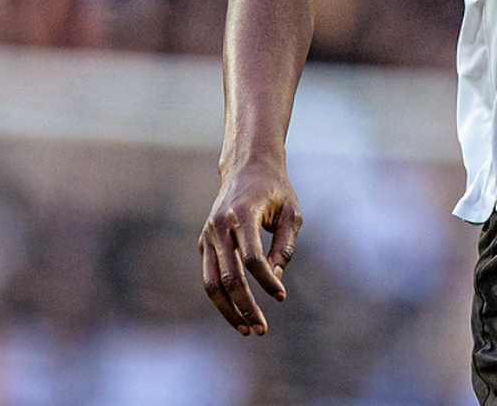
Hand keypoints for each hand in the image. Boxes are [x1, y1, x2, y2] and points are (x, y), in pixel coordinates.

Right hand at [200, 159, 302, 334]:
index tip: (281, 297)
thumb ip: (284, 247)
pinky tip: (238, 313)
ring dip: (229, 310)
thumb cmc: (276, 190)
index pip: (252, 257)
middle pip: (229, 277)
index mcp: (242, 215)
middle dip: (246, 306)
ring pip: (211, 283)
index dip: (266, 281)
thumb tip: (274, 281)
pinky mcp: (204, 244)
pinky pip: (209, 277)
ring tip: (247, 330)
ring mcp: (208, 236)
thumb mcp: (291, 213)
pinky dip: (222, 298)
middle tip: (262, 329)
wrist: (247, 167)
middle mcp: (219, 227)